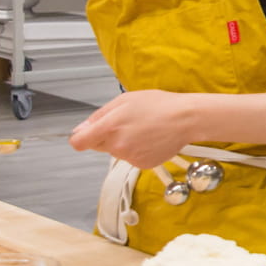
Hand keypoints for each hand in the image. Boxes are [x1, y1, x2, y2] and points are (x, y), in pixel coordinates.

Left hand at [69, 90, 203, 169]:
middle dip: (108, 136)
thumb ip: (99, 115)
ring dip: (125, 143)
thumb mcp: (124, 100)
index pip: (79, 142)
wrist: (186, 119)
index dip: (81, 137)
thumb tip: (81, 129)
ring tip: (144, 129)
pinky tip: (151, 139)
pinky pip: (132, 158)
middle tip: (127, 124)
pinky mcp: (143, 164)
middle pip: (99, 145)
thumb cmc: (159, 105)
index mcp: (109, 127)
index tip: (87, 134)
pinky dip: (138, 150)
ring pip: (117, 151)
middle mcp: (117, 145)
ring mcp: (130, 157)